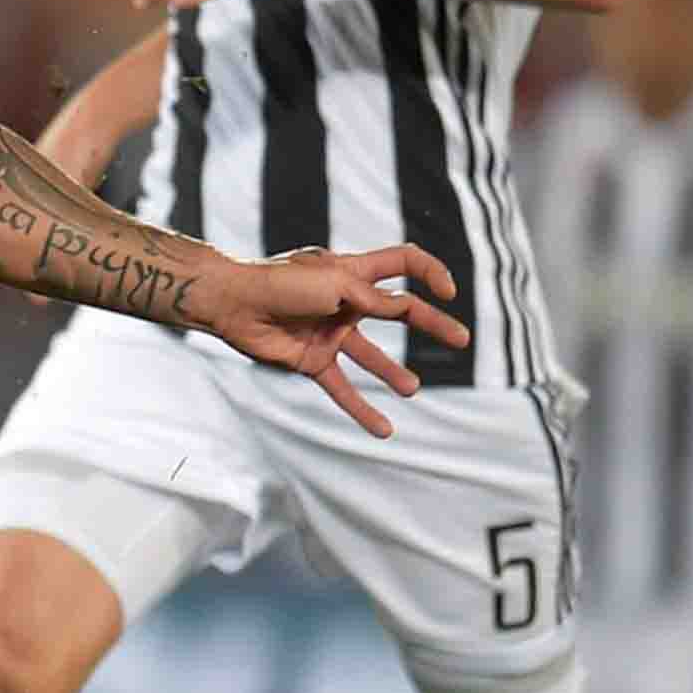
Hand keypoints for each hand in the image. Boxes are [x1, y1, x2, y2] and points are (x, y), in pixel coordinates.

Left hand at [196, 242, 468, 440]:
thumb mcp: (333, 284)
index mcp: (352, 271)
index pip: (403, 262)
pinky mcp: (312, 360)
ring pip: (371, 356)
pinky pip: (342, 387)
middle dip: (432, 323)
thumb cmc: (279, 282)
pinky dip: (361, 409)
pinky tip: (383, 429)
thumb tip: (405, 308)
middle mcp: (345, 302)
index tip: (448, 291)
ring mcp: (330, 332)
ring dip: (393, 372)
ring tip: (412, 388)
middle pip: (399, 312)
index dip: (429, 272)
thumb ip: (371, 299)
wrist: (231, 303)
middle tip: (461, 338)